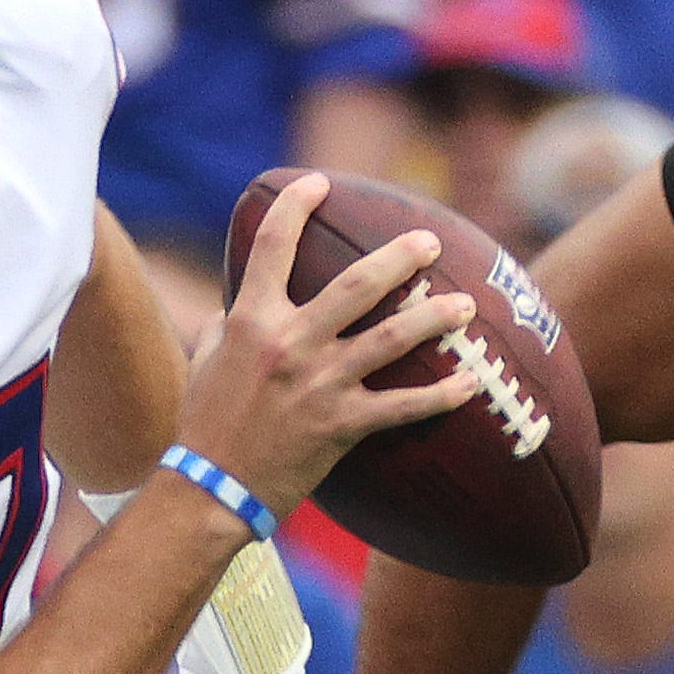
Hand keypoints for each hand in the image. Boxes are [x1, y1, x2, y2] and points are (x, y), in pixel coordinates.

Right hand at [179, 173, 478, 518]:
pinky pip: (403, 407)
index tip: (318, 183)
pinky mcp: (342, 425)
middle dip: (399, 258)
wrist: (211, 490)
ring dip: (433, 318)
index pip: (271, 246)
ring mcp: (320, 384)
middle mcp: (289, 344)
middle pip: (357, 285)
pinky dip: (441, 396)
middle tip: (429, 242)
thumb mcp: (202, 362)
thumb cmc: (204, 424)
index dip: (295, 206)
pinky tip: (471, 384)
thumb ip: (223, 325)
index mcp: (250, 321)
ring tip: (464, 304)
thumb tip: (234, 304)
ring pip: (391, 339)